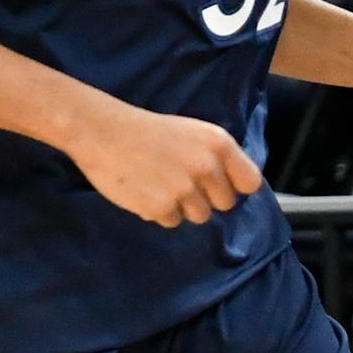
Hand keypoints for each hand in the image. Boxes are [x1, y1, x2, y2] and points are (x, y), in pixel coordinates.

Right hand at [66, 99, 262, 227]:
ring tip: (159, 184)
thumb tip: (231, 187)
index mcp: (218, 144)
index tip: (219, 185)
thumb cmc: (147, 131)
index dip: (235, 186)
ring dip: (182, 206)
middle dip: (206, 198)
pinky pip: (172, 221)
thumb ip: (214, 157)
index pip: (250, 182)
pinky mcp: (161, 207)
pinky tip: (144, 190)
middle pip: (225, 204)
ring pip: (199, 216)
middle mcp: (207, 167)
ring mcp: (184, 189)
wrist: (103, 132)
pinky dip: (159, 211)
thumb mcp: (191, 133)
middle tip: (181, 182)